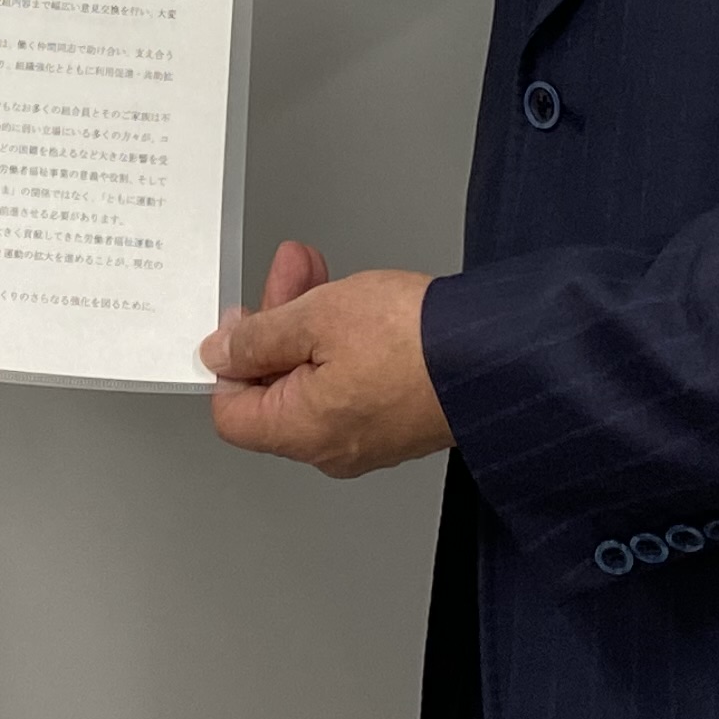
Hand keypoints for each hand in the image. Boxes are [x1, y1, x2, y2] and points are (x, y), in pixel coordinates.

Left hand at [198, 240, 452, 478]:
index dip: (229, 360)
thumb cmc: (416, 342)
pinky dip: (343, 342)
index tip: (242, 318)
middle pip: (276, 389)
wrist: (497, 357)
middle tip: (291, 271)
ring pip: (315, 379)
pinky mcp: (398, 422)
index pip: (232, 412)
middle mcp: (332, 448)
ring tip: (320, 270)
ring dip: (310, 321)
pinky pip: (351, 384)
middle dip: (277, 320)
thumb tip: (220, 353)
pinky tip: (357, 303)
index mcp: (303, 432)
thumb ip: (259, 337)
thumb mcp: (317, 317)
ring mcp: (369, 438)